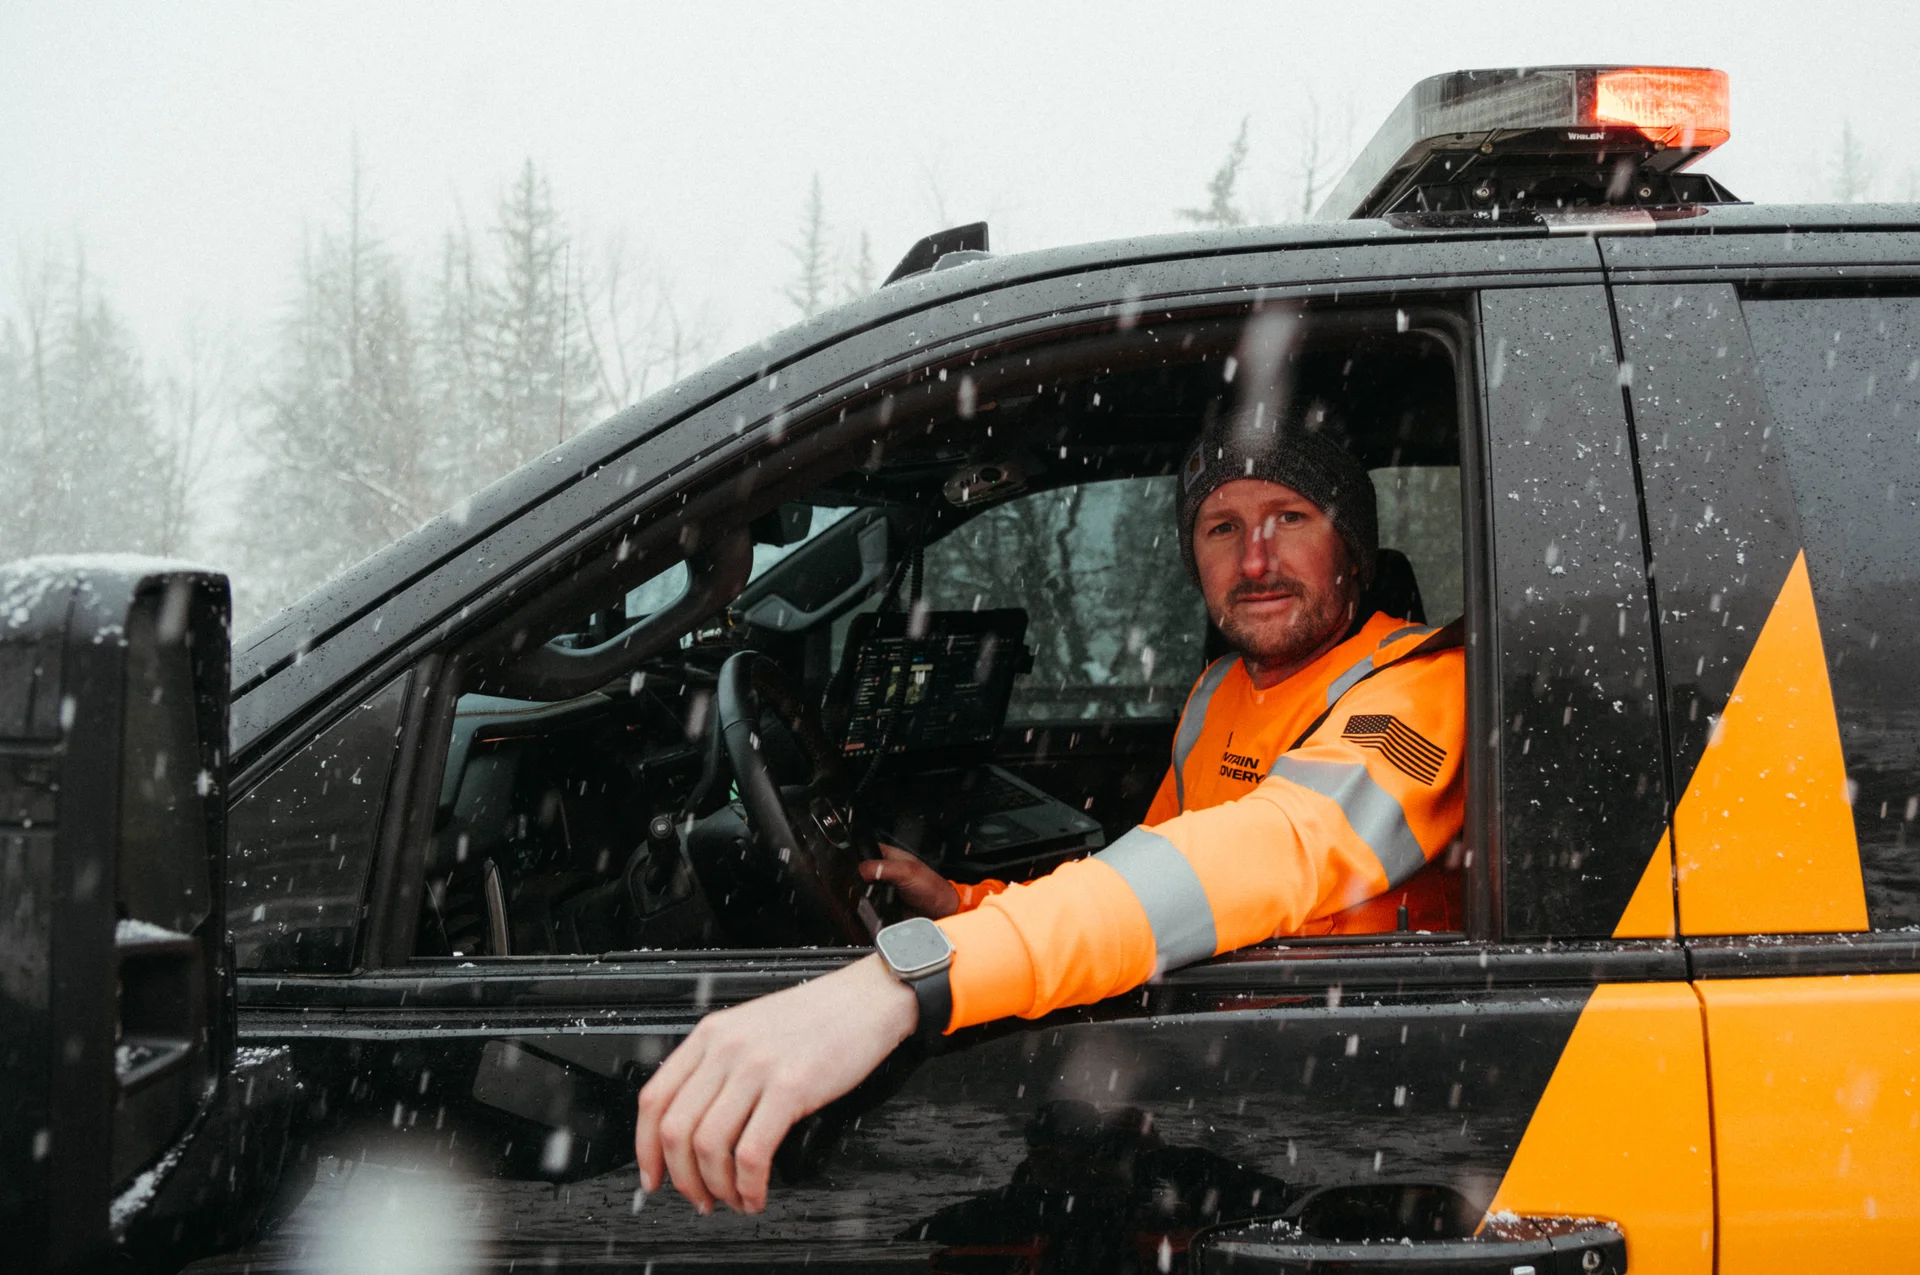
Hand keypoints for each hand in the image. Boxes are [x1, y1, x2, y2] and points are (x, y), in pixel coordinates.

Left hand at [634, 954, 916, 1213]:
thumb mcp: (752, 1028)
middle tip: (699, 1198)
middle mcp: (726, 1048)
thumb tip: (697, 1122)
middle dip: (682, 1178)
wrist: (869, 999)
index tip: (653, 1176)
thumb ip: (720, 1064)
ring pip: (709, 1145)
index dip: (645, 1148)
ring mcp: (757, 1067)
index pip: (654, 1099)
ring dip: (716, 1187)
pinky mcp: (791, 1087)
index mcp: (711, 1034)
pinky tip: (758, 1192)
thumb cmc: (819, 1016)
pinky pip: (753, 1151)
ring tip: (733, 1199)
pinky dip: (749, 1184)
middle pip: (675, 1129)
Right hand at [858, 843, 959, 918]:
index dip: (855, 858)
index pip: (863, 850)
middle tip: (863, 886)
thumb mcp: (906, 871)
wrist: (940, 912)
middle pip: (858, 872)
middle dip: (857, 880)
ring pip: (860, 890)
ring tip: (871, 898)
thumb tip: (860, 871)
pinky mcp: (881, 904)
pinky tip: (872, 908)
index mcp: (888, 855)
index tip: (851, 869)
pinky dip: (867, 908)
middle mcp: (882, 870)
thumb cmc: (932, 887)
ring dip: (862, 896)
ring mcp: (881, 888)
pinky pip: (867, 905)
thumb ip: (882, 868)